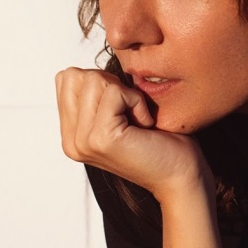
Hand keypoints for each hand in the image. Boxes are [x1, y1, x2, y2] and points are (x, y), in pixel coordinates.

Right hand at [54, 68, 211, 199]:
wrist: (181, 176)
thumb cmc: (160, 142)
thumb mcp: (117, 114)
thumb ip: (93, 98)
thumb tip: (82, 70)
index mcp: (71, 135)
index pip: (66, 78)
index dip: (101, 81)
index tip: (122, 106)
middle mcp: (71, 141)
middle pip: (75, 75)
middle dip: (110, 83)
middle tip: (131, 112)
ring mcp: (83, 141)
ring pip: (94, 80)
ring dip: (125, 93)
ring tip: (138, 120)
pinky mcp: (101, 138)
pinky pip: (114, 92)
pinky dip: (136, 101)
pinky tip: (146, 124)